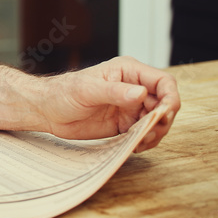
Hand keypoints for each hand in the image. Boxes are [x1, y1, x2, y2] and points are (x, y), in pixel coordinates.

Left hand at [41, 56, 180, 151]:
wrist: (47, 110)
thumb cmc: (62, 93)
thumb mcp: (87, 90)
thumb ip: (115, 92)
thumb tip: (142, 93)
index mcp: (128, 71)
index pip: (163, 82)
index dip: (170, 98)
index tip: (164, 115)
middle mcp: (133, 87)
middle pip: (165, 104)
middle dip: (162, 120)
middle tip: (147, 134)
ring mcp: (131, 106)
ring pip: (158, 120)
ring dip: (155, 133)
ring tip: (139, 142)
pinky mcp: (125, 123)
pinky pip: (145, 132)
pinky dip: (145, 141)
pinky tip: (134, 145)